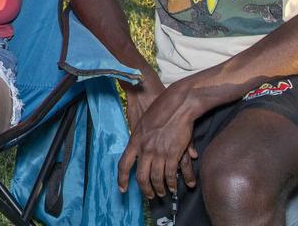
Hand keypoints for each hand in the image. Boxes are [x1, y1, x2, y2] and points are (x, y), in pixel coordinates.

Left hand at [118, 81, 199, 199]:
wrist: (175, 103)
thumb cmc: (156, 108)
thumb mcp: (141, 123)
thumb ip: (140, 138)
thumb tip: (140, 149)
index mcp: (134, 141)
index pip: (124, 165)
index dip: (122, 179)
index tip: (123, 189)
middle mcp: (145, 149)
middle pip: (142, 177)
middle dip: (145, 189)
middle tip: (150, 195)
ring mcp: (159, 152)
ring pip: (157, 178)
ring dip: (161, 188)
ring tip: (163, 192)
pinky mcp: (174, 153)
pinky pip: (172, 173)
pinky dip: (173, 182)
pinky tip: (175, 186)